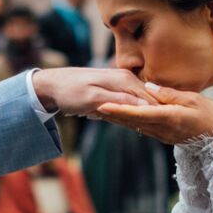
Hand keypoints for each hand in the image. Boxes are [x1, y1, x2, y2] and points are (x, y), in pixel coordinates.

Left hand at [31, 67, 152, 117]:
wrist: (52, 85)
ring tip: (137, 129)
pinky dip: (126, 113)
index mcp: (125, 80)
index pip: (151, 98)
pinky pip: (128, 103)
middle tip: (150, 133)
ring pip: (137, 103)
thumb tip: (144, 106)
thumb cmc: (70, 92)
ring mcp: (121, 83)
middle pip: (146, 100)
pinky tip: (123, 121)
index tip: (159, 129)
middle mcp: (126, 78)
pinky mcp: (115, 89)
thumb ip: (119, 101)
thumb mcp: (94, 99)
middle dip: (148, 116)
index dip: (156, 114)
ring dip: (137, 116)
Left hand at [97, 82, 212, 144]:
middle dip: (108, 112)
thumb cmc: (211, 118)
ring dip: (113, 117)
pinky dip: (124, 120)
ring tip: (94, 108)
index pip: (139, 112)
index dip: (119, 108)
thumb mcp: (195, 100)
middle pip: (129, 120)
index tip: (102, 104)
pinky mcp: (160, 135)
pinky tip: (114, 114)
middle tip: (87, 105)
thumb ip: (170, 94)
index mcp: (168, 117)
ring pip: (131, 124)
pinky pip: (138, 126)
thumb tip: (148, 86)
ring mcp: (159, 134)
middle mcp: (160, 128)